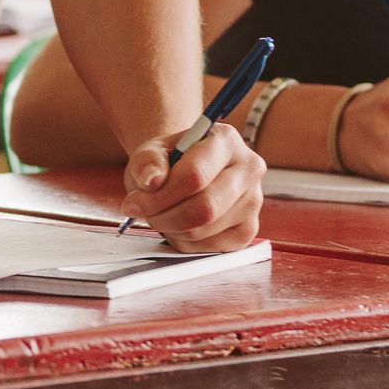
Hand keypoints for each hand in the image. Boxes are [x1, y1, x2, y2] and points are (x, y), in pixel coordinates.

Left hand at [121, 120, 263, 251]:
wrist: (186, 171)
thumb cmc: (169, 161)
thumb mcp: (150, 152)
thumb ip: (147, 161)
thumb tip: (152, 180)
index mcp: (226, 140)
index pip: (195, 176)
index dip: (160, 195)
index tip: (135, 200)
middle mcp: (248, 169)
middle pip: (205, 208)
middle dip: (164, 216)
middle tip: (143, 213)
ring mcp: (253, 202)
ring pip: (205, 230)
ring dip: (171, 229)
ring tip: (160, 215)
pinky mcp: (249, 229)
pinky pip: (211, 247)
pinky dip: (185, 242)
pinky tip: (178, 226)